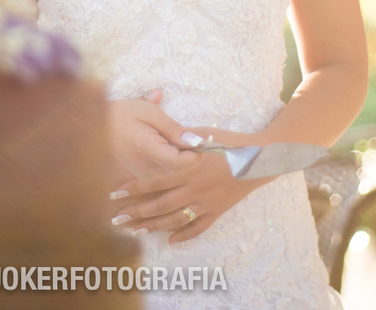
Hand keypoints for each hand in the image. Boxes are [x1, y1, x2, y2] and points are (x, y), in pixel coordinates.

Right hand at [107, 89, 201, 180]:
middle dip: (189, 152)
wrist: (93, 126)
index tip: (205, 139)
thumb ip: (174, 129)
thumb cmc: (121, 114)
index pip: (184, 163)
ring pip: (174, 170)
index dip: (198, 152)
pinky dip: (169, 157)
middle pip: (181, 167)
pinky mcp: (142, 176)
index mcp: (149, 152)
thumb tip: (197, 142)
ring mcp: (143, 175)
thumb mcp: (149, 113)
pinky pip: (163, 170)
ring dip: (179, 154)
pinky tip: (161, 142)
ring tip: (169, 135)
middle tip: (188, 133)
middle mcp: (147, 170)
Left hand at [110, 127, 273, 243]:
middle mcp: (194, 188)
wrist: (260, 159)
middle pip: (159, 204)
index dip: (134, 188)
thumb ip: (182, 137)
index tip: (115, 192)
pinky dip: (184, 235)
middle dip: (136, 212)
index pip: (155, 181)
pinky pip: (198, 227)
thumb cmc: (231, 142)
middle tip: (115, 219)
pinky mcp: (217, 211)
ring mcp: (206, 202)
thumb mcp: (204, 133)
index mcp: (189, 168)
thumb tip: (163, 135)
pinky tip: (170, 240)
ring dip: (153, 226)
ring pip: (175, 219)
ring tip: (134, 231)